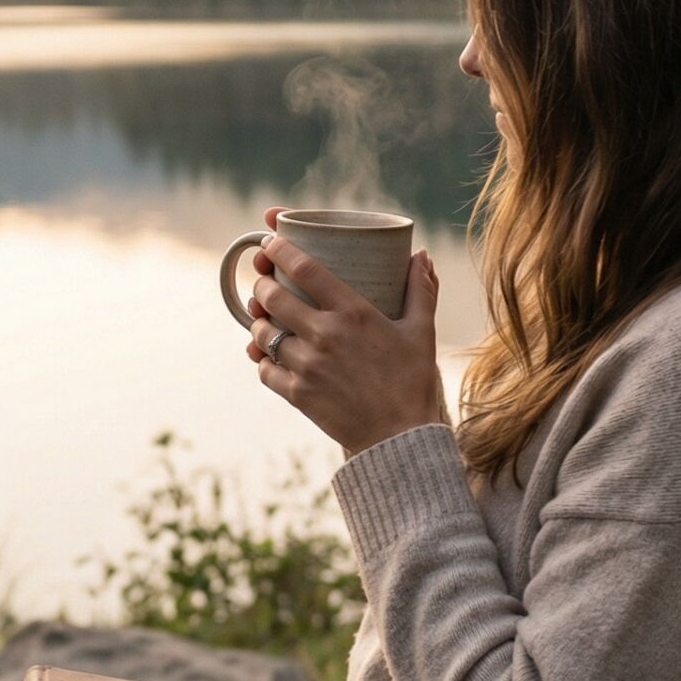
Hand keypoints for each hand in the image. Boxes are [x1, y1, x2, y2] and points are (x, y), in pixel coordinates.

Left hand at [244, 207, 449, 456]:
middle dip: (261, 284)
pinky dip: (262, 359)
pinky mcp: (297, 394)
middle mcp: (325, 335)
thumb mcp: (421, 332)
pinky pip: (264, 369)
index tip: (269, 240)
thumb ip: (421, 291)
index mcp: (353, 313)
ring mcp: (307, 365)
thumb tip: (421, 256)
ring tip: (265, 319)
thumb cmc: (413, 382)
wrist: (400, 439)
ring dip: (259, 322)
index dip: (280, 250)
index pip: (305, 268)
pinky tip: (268, 354)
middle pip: (272, 297)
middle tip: (263, 282)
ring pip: (263, 333)